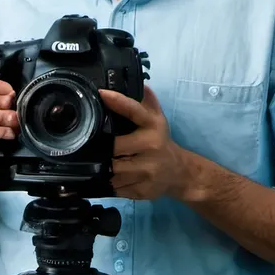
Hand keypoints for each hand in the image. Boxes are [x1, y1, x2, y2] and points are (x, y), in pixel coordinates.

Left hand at [98, 85, 187, 200]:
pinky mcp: (141, 190)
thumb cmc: (161, 142)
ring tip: (102, 163)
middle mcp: (151, 147)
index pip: (134, 110)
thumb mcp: (157, 120)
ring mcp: (146, 171)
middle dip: (104, 149)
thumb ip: (147, 102)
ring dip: (104, 168)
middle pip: (114, 148)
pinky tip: (112, 177)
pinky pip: (115, 187)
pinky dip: (110, 182)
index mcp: (153, 126)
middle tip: (94, 146)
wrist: (180, 173)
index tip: (101, 94)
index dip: (117, 101)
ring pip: (112, 170)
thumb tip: (139, 83)